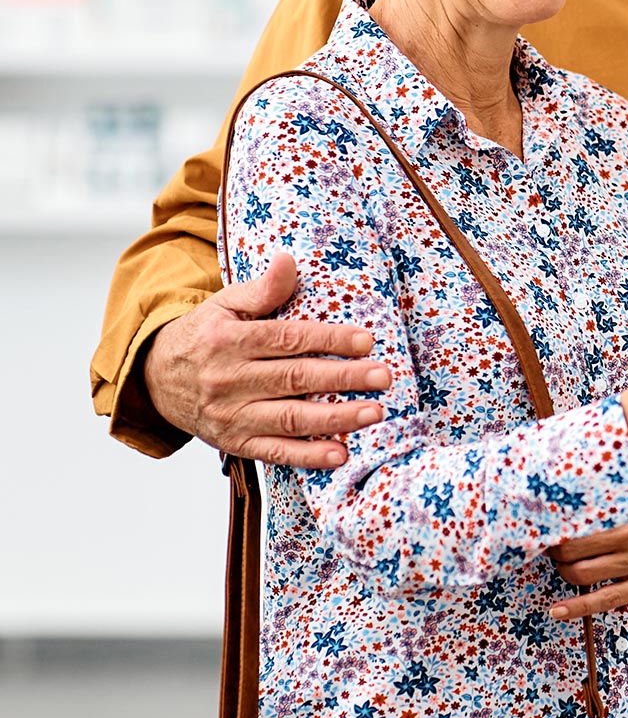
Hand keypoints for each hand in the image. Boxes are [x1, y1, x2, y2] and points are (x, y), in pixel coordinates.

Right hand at [142, 252, 392, 468]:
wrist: (154, 380)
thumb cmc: (204, 336)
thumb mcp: (224, 304)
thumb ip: (261, 288)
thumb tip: (288, 260)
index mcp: (228, 340)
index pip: (286, 339)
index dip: (328, 339)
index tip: (366, 341)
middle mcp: (229, 380)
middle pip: (294, 378)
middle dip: (342, 378)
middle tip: (383, 377)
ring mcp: (232, 415)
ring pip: (289, 418)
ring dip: (335, 419)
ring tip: (374, 413)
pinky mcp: (234, 442)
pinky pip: (274, 452)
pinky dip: (307, 456)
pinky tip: (340, 454)